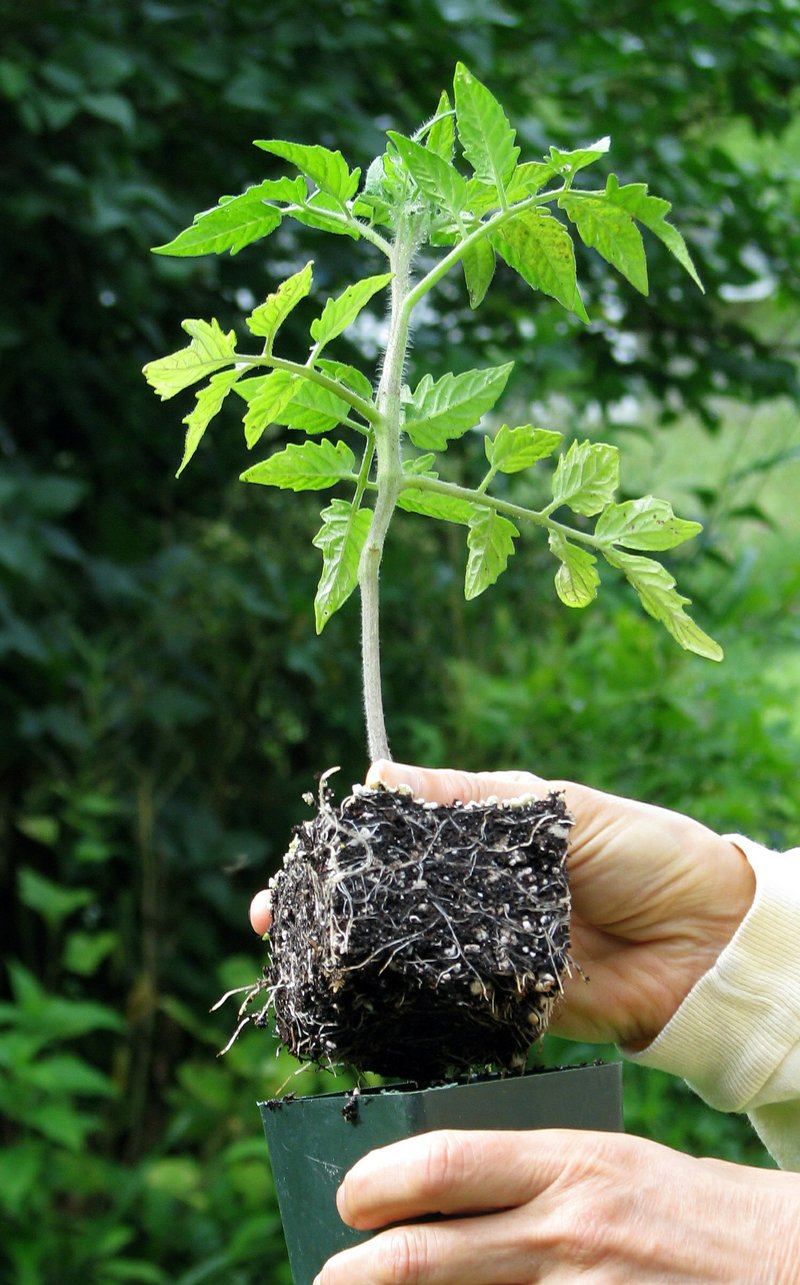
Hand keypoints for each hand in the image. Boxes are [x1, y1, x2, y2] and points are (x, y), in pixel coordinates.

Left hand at [316, 1128, 799, 1282]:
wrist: (789, 1265)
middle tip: (332, 1276)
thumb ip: (534, 1178)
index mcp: (570, 1161)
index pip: (441, 1161)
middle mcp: (567, 1230)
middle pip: (422, 1256)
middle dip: (356, 1273)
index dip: (375, 1181)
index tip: (349, 1198)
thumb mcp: (614, 1166)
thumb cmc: (696, 1212)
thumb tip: (440, 1196)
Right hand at [361, 763, 755, 1049]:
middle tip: (299, 904)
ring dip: (386, 944)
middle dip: (363, 896)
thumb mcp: (558, 807)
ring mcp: (496, 946)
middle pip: (410, 893)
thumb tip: (382, 775)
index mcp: (497, 837)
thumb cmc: (643, 852)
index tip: (326, 839)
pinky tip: (390, 983)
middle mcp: (488, 892)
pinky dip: (431, 988)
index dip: (374, 835)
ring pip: (424, 945)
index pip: (418, 833)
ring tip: (334, 943)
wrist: (709, 938)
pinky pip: (459, 994)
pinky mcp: (510, 998)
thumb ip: (471, 797)